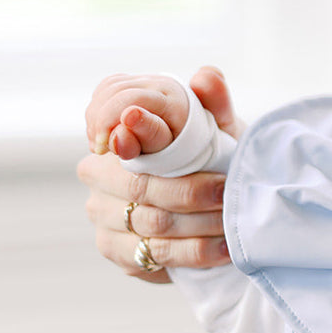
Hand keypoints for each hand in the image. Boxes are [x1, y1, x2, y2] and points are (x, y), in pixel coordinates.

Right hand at [79, 66, 242, 280]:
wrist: (216, 202)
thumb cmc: (212, 156)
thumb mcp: (218, 128)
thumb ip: (213, 103)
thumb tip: (206, 75)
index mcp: (114, 138)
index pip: (124, 141)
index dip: (154, 146)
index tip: (193, 154)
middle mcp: (98, 176)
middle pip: (142, 188)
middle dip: (192, 192)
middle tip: (228, 192)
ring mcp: (104, 217)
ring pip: (153, 224)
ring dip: (200, 224)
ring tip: (233, 221)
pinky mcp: (120, 254)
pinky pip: (156, 256)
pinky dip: (196, 253)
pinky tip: (224, 249)